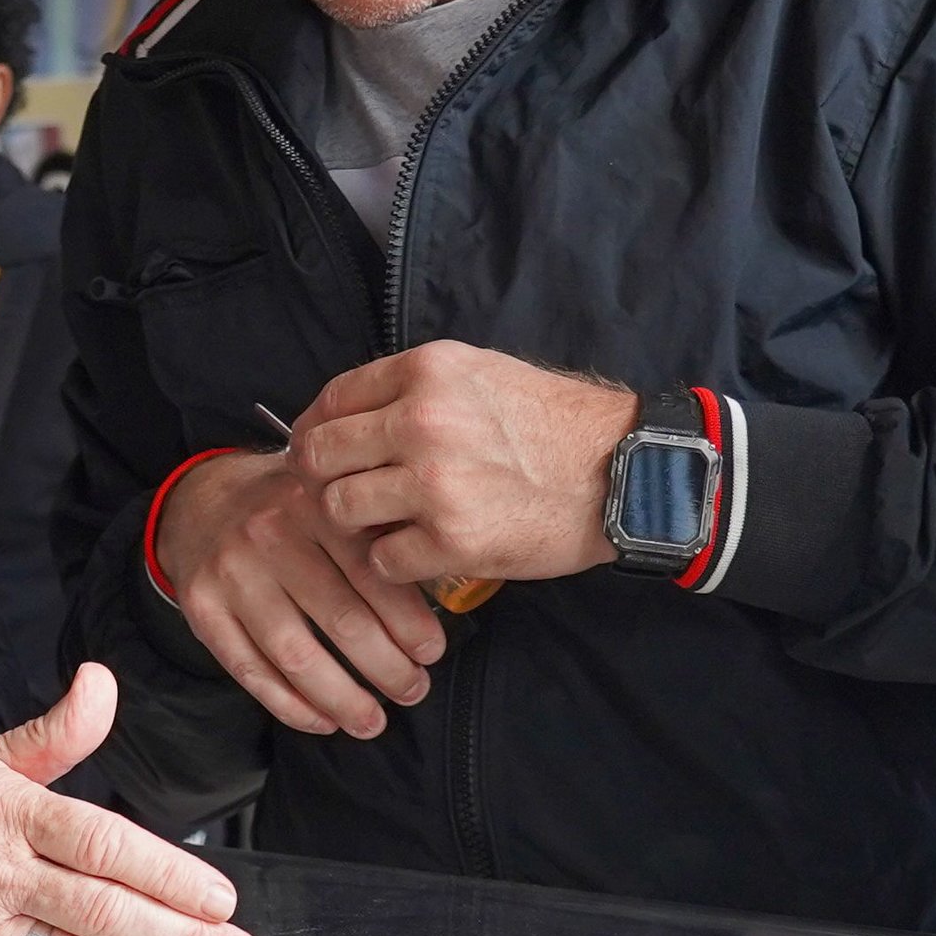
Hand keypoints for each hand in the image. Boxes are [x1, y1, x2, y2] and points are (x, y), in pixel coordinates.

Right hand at [152, 448, 440, 738]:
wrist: (202, 499)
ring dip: (342, 699)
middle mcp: (269, 533)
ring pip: (296, 655)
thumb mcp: (334, 495)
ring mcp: (231, 573)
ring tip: (372, 722)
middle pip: (341, 620)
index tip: (431, 653)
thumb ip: (378, 531)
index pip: (373, 573)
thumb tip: (445, 592)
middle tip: (413, 691)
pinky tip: (323, 721)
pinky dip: (291, 706)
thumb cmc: (290, 508)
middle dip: (387, 668)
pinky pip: (251, 672)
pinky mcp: (202, 608)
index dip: (409, 623)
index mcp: (315, 501)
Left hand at [289, 343, 629, 589]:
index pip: (331, 399)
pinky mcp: (450, 542)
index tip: (318, 452)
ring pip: (339, 511)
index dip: (312, 430)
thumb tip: (343, 417)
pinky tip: (420, 551)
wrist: (622, 474)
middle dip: (320, 480)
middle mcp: (422, 421)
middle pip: (318, 456)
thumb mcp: (481, 374)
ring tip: (384, 525)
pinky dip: (393, 562)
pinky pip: (381, 560)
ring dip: (355, 525)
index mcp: (427, 372)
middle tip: (340, 495)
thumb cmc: (554, 425)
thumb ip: (413, 388)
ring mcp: (433, 485)